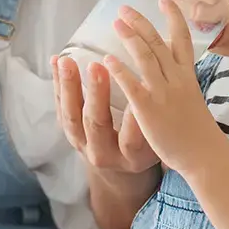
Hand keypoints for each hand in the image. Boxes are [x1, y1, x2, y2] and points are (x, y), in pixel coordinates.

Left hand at [54, 55, 159, 175]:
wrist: (122, 167)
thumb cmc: (149, 144)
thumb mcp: (160, 140)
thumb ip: (162, 119)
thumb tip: (172, 81)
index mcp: (132, 158)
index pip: (132, 140)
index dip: (132, 118)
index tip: (135, 88)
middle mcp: (105, 155)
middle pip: (97, 124)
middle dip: (96, 94)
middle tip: (97, 66)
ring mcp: (82, 145)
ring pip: (71, 116)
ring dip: (69, 86)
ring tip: (68, 61)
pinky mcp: (70, 133)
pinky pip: (60, 107)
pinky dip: (57, 83)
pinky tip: (57, 61)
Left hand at [105, 0, 228, 175]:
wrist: (204, 155)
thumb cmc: (196, 131)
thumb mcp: (192, 98)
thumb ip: (179, 81)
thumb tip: (169, 67)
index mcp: (187, 76)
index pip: (182, 39)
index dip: (173, 17)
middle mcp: (177, 79)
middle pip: (159, 43)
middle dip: (141, 22)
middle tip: (124, 8)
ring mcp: (164, 93)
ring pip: (146, 57)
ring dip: (130, 37)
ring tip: (116, 22)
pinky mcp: (150, 109)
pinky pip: (133, 85)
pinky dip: (120, 69)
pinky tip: (107, 59)